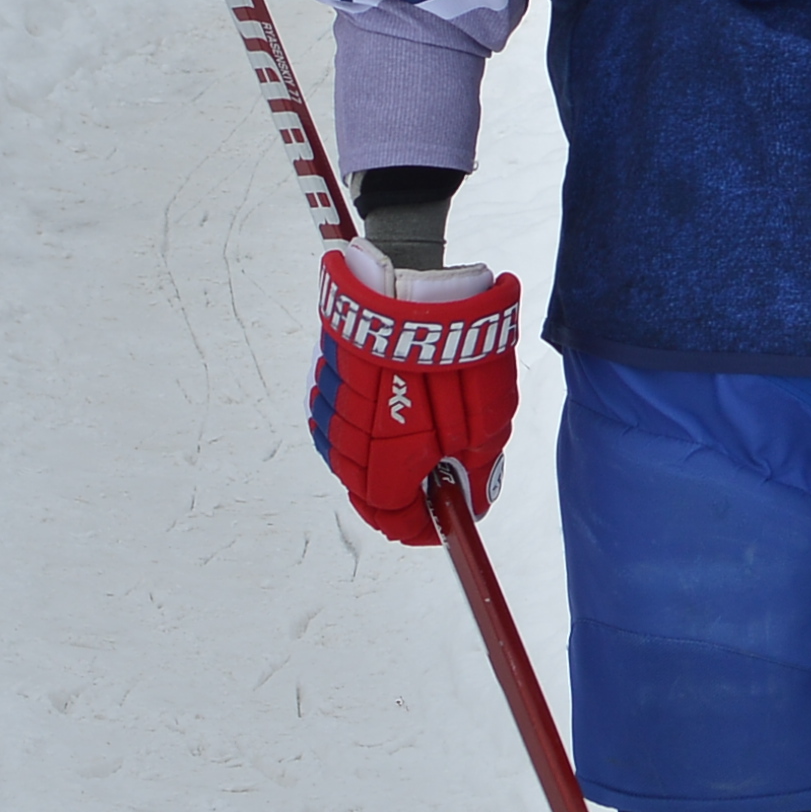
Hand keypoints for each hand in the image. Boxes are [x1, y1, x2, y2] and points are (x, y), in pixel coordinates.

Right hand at [308, 241, 521, 546]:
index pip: (397, 522)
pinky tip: (399, 395)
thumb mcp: (487, 422)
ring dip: (387, 451)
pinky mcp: (323, 379)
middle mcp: (345, 448)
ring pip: (356, 456)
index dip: (426, 526)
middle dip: (409, 488)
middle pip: (373, 494)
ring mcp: (329, 412)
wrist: (411, 285)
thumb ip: (476, 473)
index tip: (451, 516)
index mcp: (383, 468)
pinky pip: (344, 419)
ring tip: (425, 418)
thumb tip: (472, 506)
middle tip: (445, 466)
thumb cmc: (453, 356)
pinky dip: (371, 419)